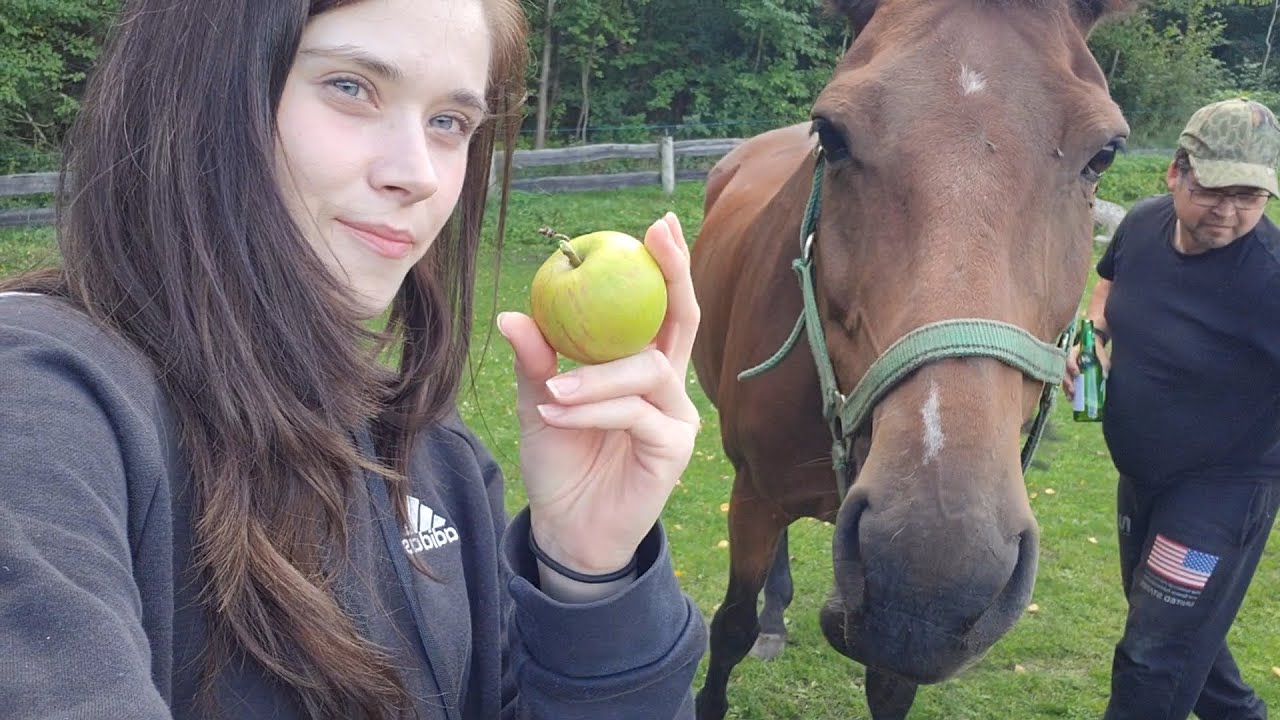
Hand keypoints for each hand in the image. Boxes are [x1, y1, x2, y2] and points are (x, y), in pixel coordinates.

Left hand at [496, 213, 700, 575]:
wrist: (566, 528)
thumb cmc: (560, 461)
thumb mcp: (540, 404)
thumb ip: (537, 362)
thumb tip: (512, 314)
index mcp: (641, 367)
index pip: (662, 309)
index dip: (668, 266)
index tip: (659, 224)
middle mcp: (667, 387)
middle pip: (682, 322)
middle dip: (673, 275)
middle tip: (655, 237)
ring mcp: (676, 419)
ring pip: (645, 373)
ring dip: (594, 376)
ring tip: (551, 392)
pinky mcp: (673, 450)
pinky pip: (634, 414)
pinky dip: (591, 410)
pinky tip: (556, 415)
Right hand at [1060, 341, 1110, 395]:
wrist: (1096, 353)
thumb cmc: (1097, 353)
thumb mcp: (1101, 356)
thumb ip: (1103, 363)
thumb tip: (1104, 376)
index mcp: (1074, 353)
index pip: (1070, 358)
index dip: (1072, 366)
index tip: (1077, 373)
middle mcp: (1069, 362)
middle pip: (1064, 372)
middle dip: (1067, 382)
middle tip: (1073, 390)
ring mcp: (1069, 370)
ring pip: (1064, 380)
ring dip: (1067, 389)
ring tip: (1071, 397)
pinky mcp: (1071, 378)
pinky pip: (1067, 385)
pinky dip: (1069, 392)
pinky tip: (1071, 399)